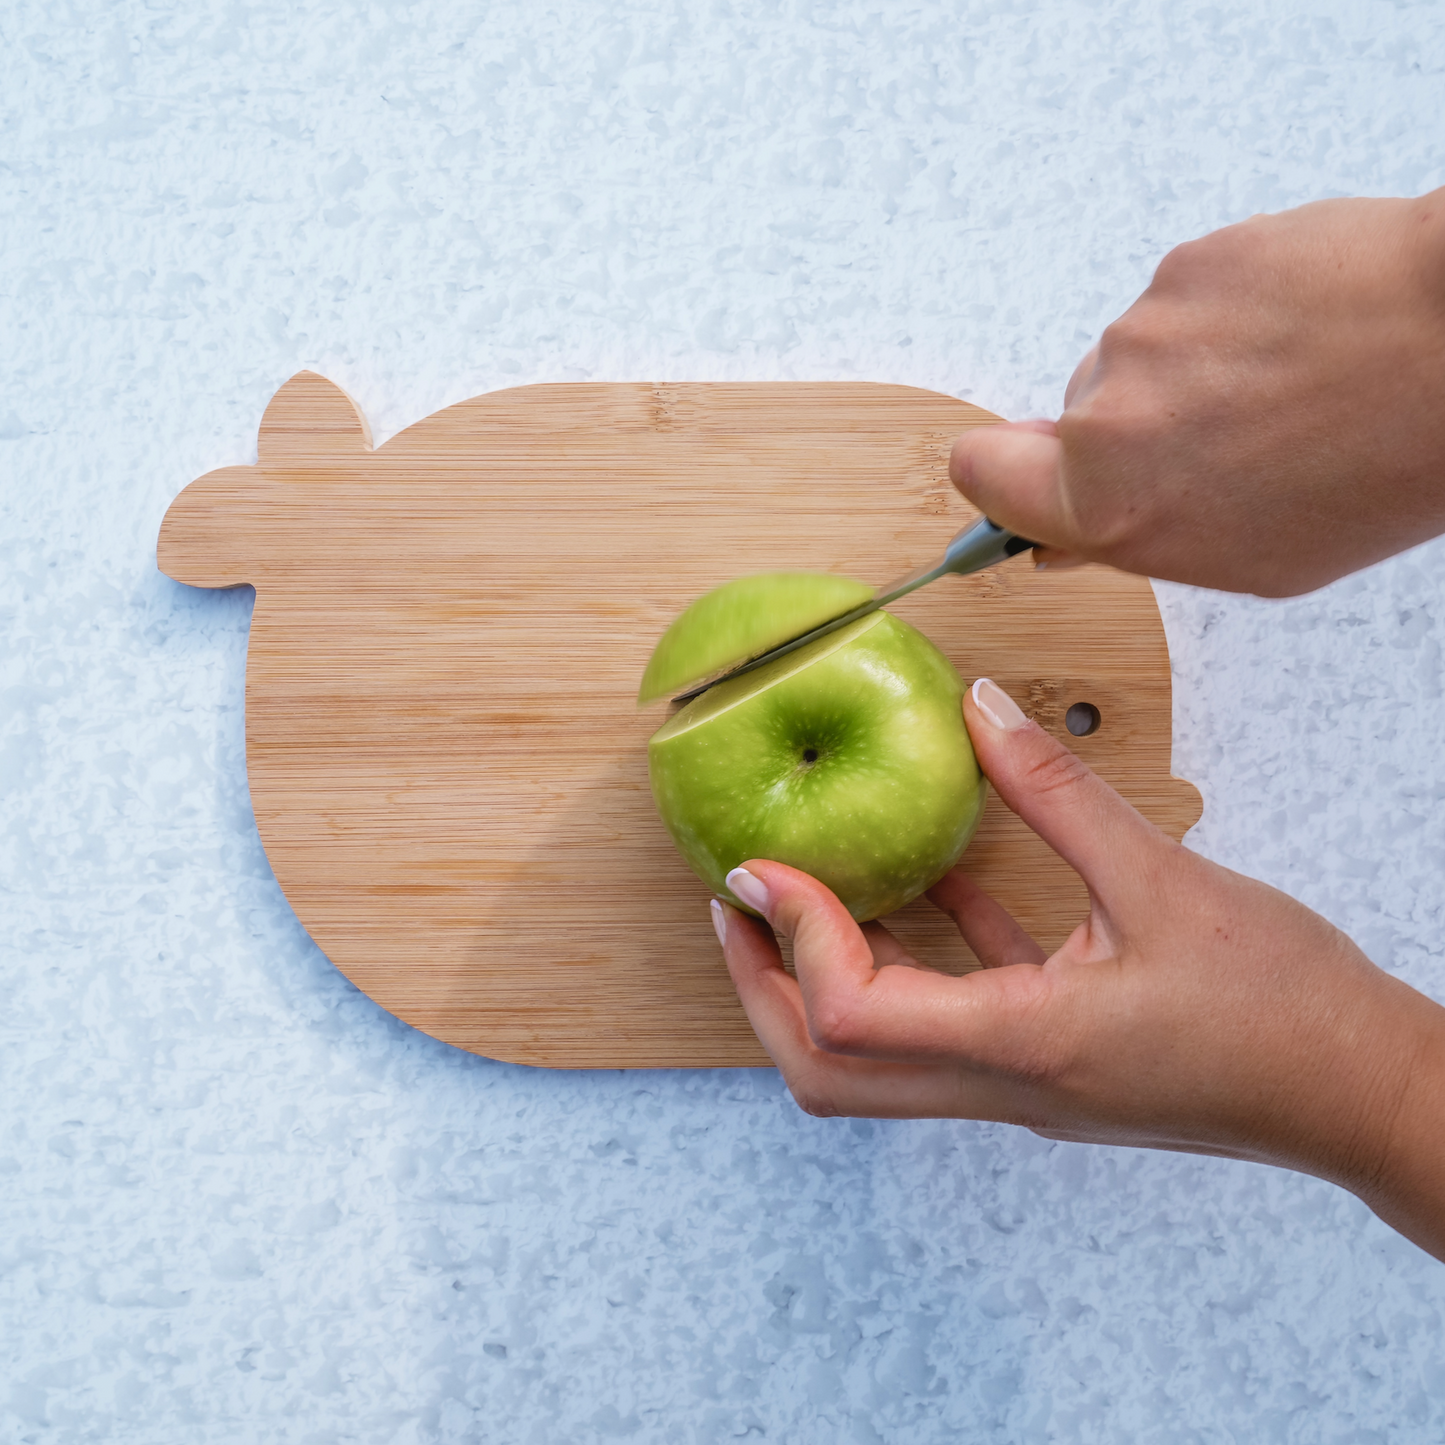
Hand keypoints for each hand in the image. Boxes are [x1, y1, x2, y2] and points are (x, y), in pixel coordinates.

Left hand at [715, 678, 1444, 1259]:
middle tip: (741, 899)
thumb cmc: (1285, 1008)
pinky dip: (912, 961)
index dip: (795, 938)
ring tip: (799, 890)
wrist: (1361, 1095)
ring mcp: (1021, 1083)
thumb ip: (1058, 792)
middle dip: (763, 988)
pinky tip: (922, 885)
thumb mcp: (1165, 880)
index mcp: (1025, 1044)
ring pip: (875, 1059)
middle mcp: (1004, 1082)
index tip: (760, 866)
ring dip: (822, 977)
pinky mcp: (1046, 1062)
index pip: (855, 1016)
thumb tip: (979, 711)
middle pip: (831, 1073)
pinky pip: (947, 1020)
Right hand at [950, 190, 1444, 595]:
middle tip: (1227, 442)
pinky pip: (1186, 301)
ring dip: (1191, 374)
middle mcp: (1109, 415)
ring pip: (1137, 358)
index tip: (1017, 480)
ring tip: (1287, 386)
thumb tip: (1072, 531)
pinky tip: (1298, 336)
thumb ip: (1140, 540)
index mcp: (1112, 505)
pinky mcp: (1192, 262)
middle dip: (1132, 432)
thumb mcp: (1255, 558)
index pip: (981, 475)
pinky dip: (1229, 318)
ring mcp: (1147, 328)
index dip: (1000, 477)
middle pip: (1074, 419)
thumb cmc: (1382, 465)